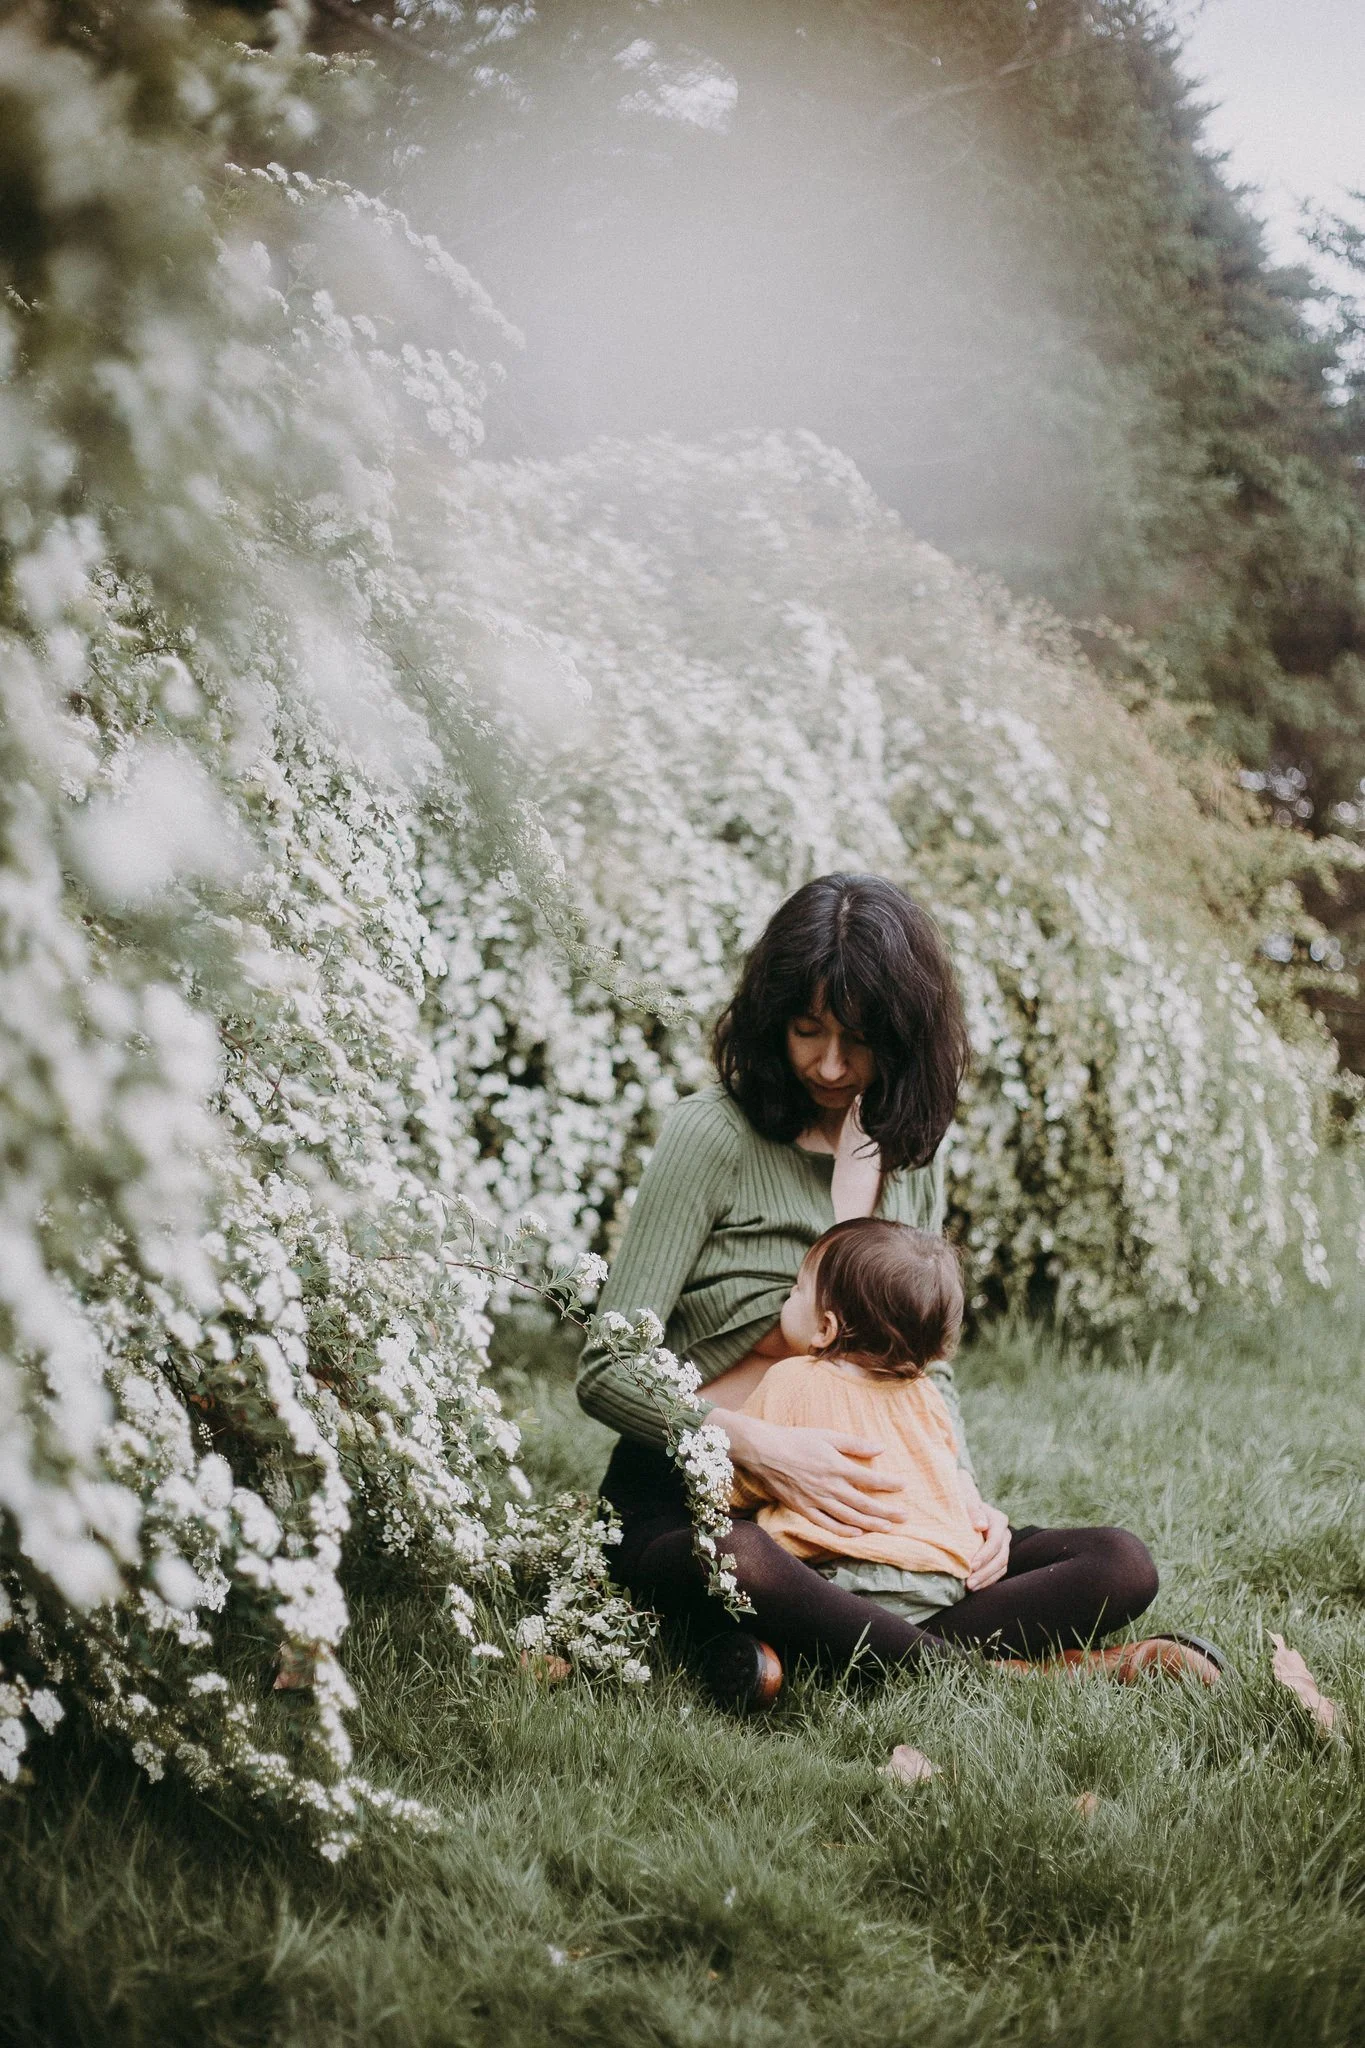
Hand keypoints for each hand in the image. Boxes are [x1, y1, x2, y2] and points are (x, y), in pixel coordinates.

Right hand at [713, 1410, 904, 1540]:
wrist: (764, 1452)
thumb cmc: (795, 1440)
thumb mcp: (827, 1436)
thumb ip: (854, 1444)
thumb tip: (880, 1448)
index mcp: (837, 1467)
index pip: (870, 1480)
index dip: (889, 1484)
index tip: (903, 1485)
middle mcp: (830, 1488)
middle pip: (864, 1504)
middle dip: (886, 1512)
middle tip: (904, 1517)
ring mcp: (816, 1501)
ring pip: (849, 1518)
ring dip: (871, 1524)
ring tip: (888, 1529)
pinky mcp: (804, 1509)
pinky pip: (827, 1525)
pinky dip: (843, 1531)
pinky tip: (857, 1534)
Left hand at [965, 1497, 1010, 1590]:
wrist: (966, 1508)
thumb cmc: (963, 1503)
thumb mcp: (966, 1502)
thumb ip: (974, 1511)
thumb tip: (981, 1526)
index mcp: (999, 1520)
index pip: (995, 1541)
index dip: (984, 1555)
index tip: (971, 1566)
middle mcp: (1005, 1534)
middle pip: (1001, 1558)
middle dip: (985, 1573)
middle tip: (969, 1584)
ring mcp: (1004, 1546)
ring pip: (1001, 1567)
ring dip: (986, 1580)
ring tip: (970, 1588)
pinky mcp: (999, 1556)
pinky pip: (998, 1572)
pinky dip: (988, 1581)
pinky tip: (976, 1587)